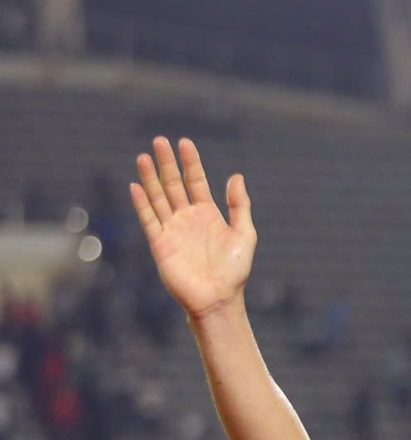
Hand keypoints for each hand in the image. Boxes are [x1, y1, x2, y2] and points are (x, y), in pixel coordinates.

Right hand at [129, 137, 256, 321]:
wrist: (217, 299)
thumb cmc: (235, 271)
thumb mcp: (244, 234)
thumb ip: (239, 206)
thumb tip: (236, 176)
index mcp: (209, 214)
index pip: (196, 181)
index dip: (191, 162)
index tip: (184, 142)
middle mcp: (188, 218)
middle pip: (174, 184)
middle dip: (167, 163)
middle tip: (159, 140)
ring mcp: (172, 229)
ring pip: (158, 198)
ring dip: (150, 178)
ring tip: (144, 157)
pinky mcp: (160, 244)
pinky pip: (149, 219)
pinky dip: (142, 203)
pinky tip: (136, 186)